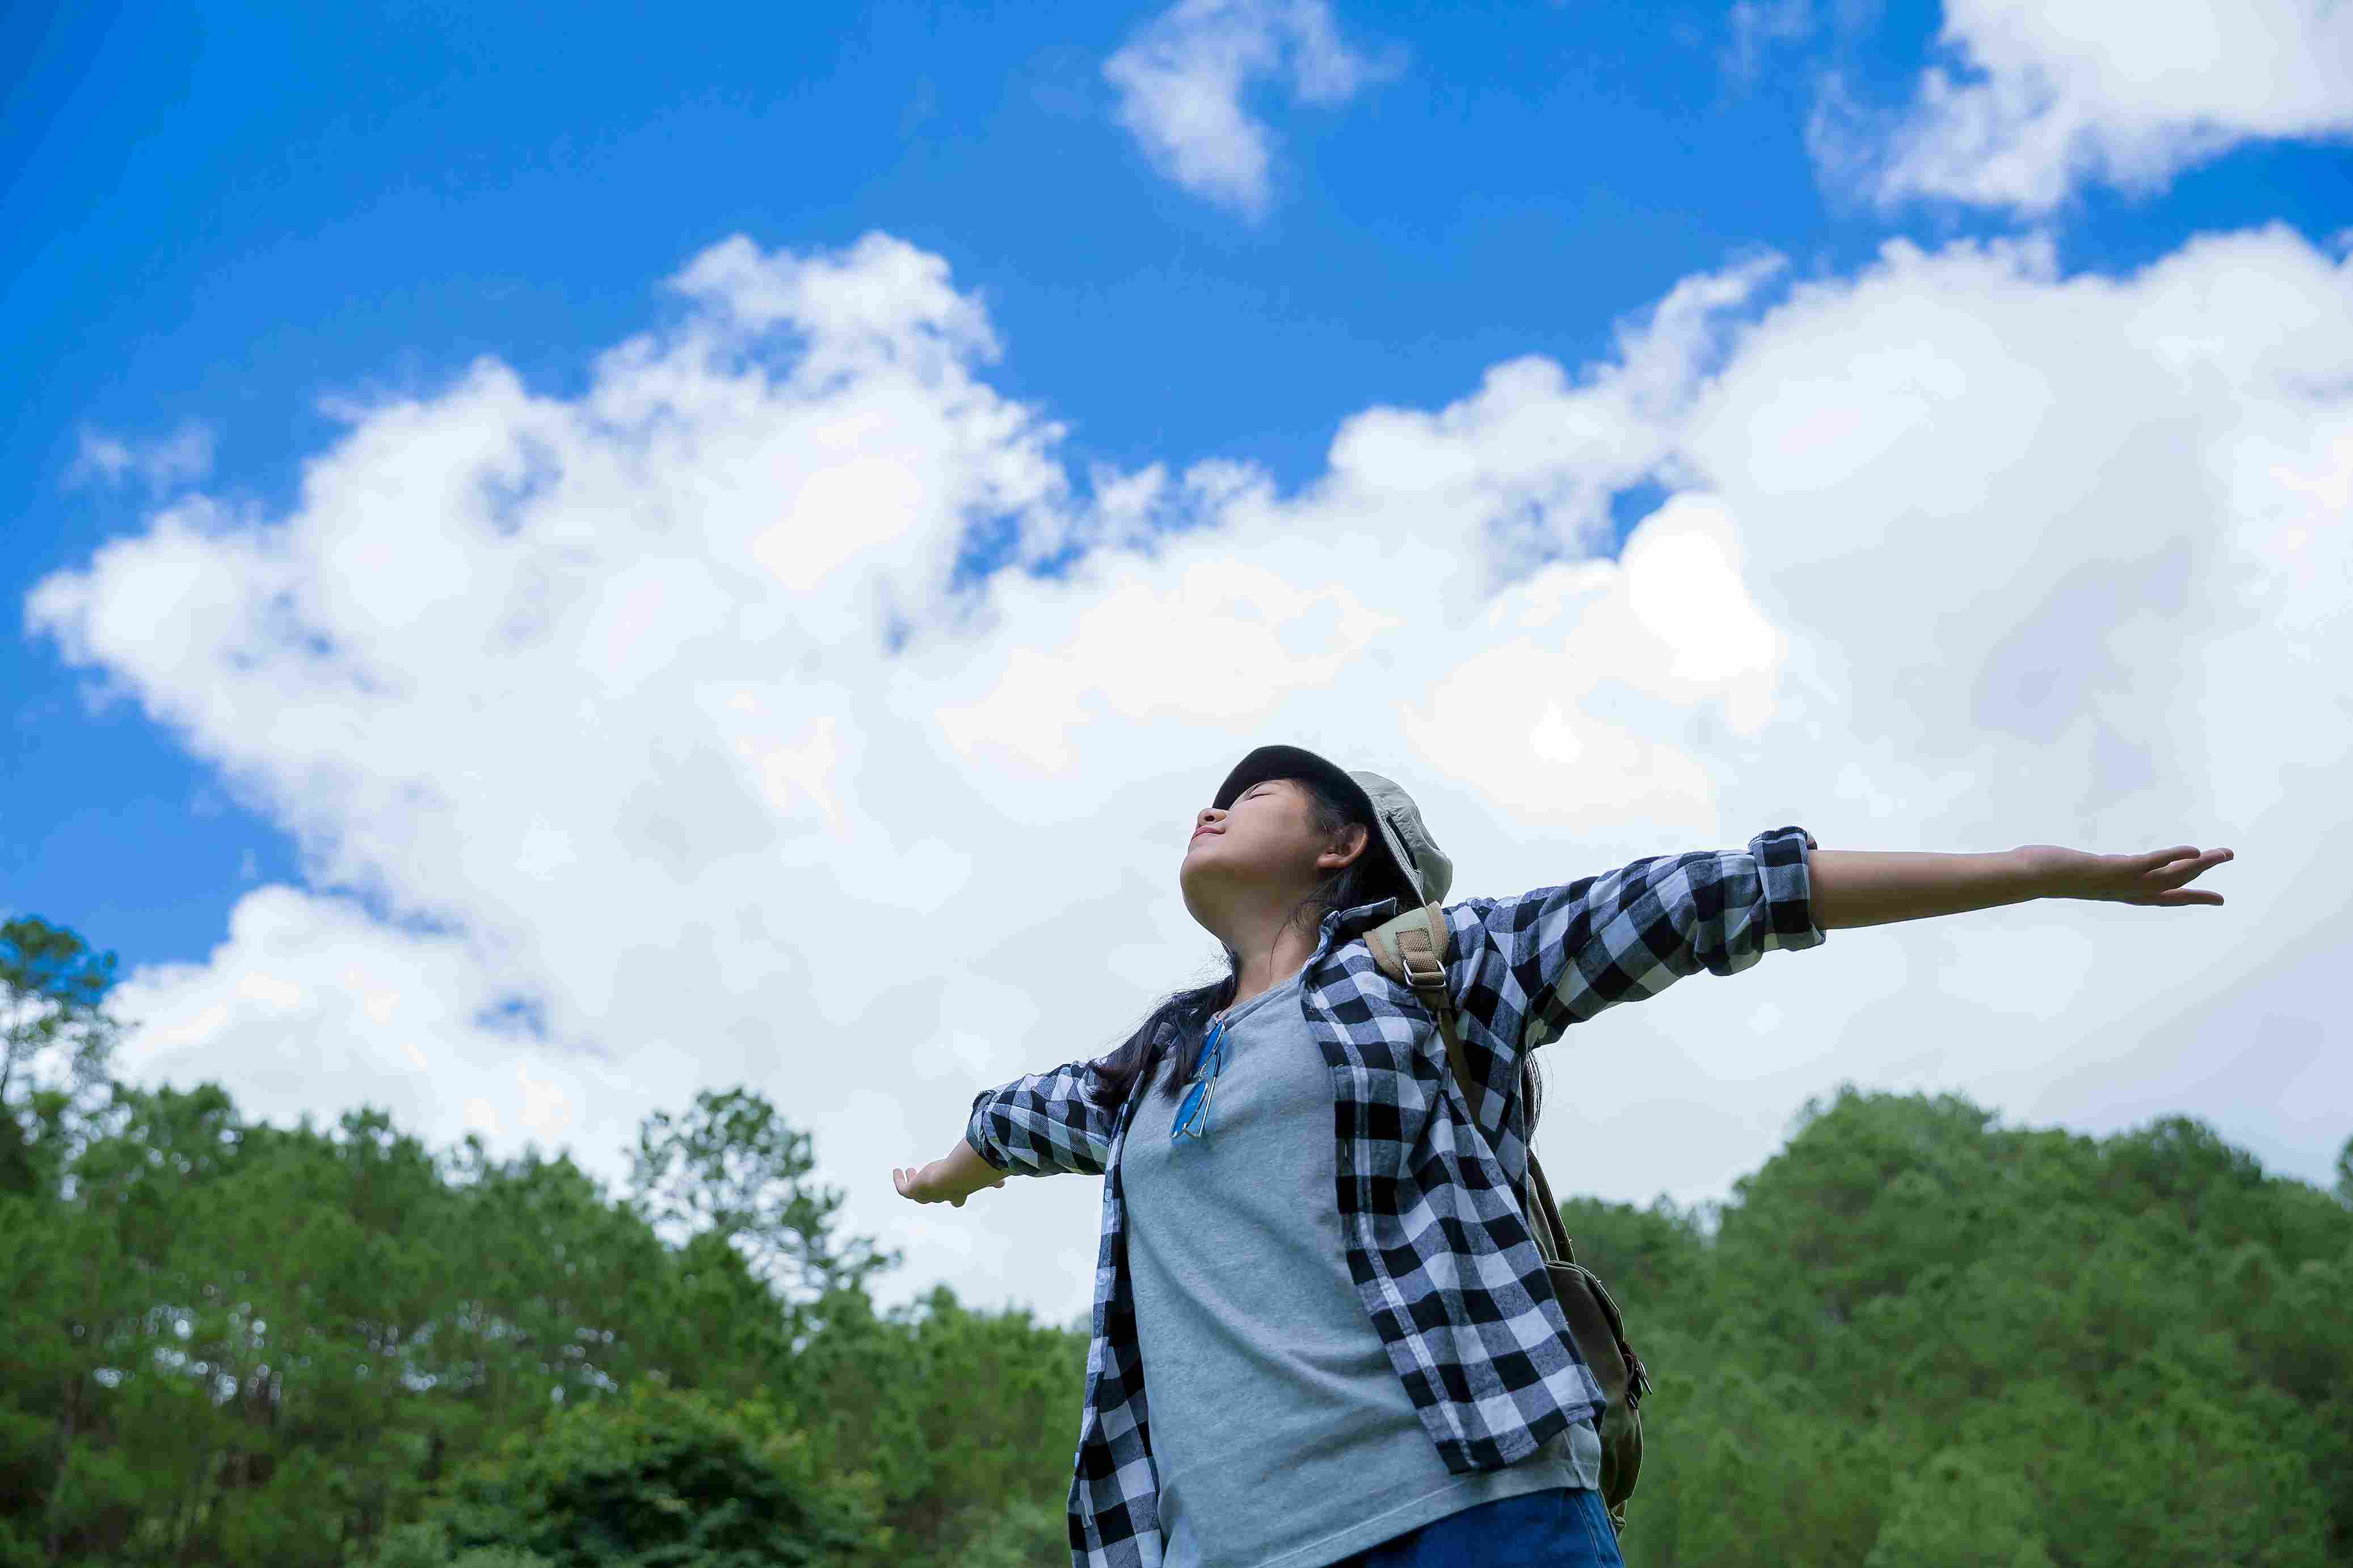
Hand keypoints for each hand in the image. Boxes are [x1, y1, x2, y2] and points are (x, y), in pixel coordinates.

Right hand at [894, 1159, 983, 1206]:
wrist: (956, 1177)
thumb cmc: (971, 1175)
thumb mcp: (983, 1179)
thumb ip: (992, 1181)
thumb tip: (1003, 1184)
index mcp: (958, 1193)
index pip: (956, 1198)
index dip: (955, 1196)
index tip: (957, 1195)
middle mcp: (941, 1196)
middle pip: (934, 1198)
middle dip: (930, 1191)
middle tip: (924, 1178)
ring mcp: (926, 1195)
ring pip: (917, 1194)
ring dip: (913, 1184)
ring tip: (910, 1172)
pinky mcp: (914, 1191)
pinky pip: (902, 1189)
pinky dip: (899, 1181)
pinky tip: (897, 1171)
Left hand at [2020, 843, 2233, 905]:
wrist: (2025, 877)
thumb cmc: (2039, 873)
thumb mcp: (2069, 870)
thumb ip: (2078, 869)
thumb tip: (2073, 864)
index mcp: (2117, 891)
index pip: (2161, 897)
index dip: (2190, 896)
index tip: (2217, 898)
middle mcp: (2124, 891)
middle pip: (2174, 887)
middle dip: (2204, 877)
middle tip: (2229, 859)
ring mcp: (2121, 882)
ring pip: (2170, 877)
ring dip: (2200, 865)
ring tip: (2225, 853)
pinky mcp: (2113, 869)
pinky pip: (2151, 864)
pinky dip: (2173, 857)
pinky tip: (2195, 850)